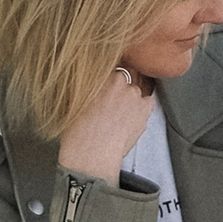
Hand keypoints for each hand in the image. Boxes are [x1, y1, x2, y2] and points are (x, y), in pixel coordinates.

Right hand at [56, 65, 153, 180]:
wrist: (90, 156)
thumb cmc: (77, 134)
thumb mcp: (75, 101)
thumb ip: (88, 86)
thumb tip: (91, 82)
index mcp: (100, 75)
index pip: (111, 65)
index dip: (108, 75)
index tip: (107, 83)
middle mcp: (119, 80)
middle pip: (125, 76)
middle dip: (119, 86)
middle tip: (111, 102)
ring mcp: (134, 93)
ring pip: (135, 89)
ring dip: (129, 98)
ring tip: (119, 115)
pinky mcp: (145, 108)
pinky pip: (147, 101)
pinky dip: (141, 107)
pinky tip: (131, 118)